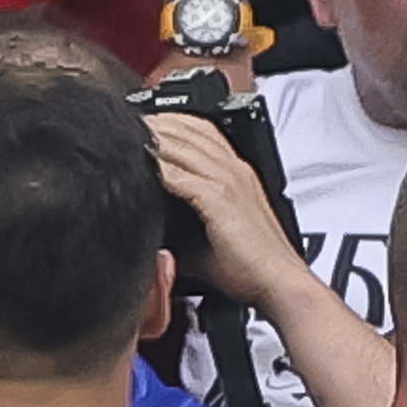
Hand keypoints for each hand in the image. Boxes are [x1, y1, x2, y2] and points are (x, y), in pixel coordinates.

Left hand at [145, 109, 305, 302]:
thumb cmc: (251, 266)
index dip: (172, 123)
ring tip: (128, 136)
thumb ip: (184, 223)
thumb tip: (156, 226)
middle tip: (128, 123)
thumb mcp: (213, 233)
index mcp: (237, 175)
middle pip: (191, 130)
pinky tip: (142, 167)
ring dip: (155, 139)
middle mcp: (234, 172)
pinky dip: (161, 169)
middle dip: (157, 123)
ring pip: (186, 146)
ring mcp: (229, 183)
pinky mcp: (221, 202)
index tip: (144, 126)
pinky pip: (185, 177)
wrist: (277, 283)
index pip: (203, 132)